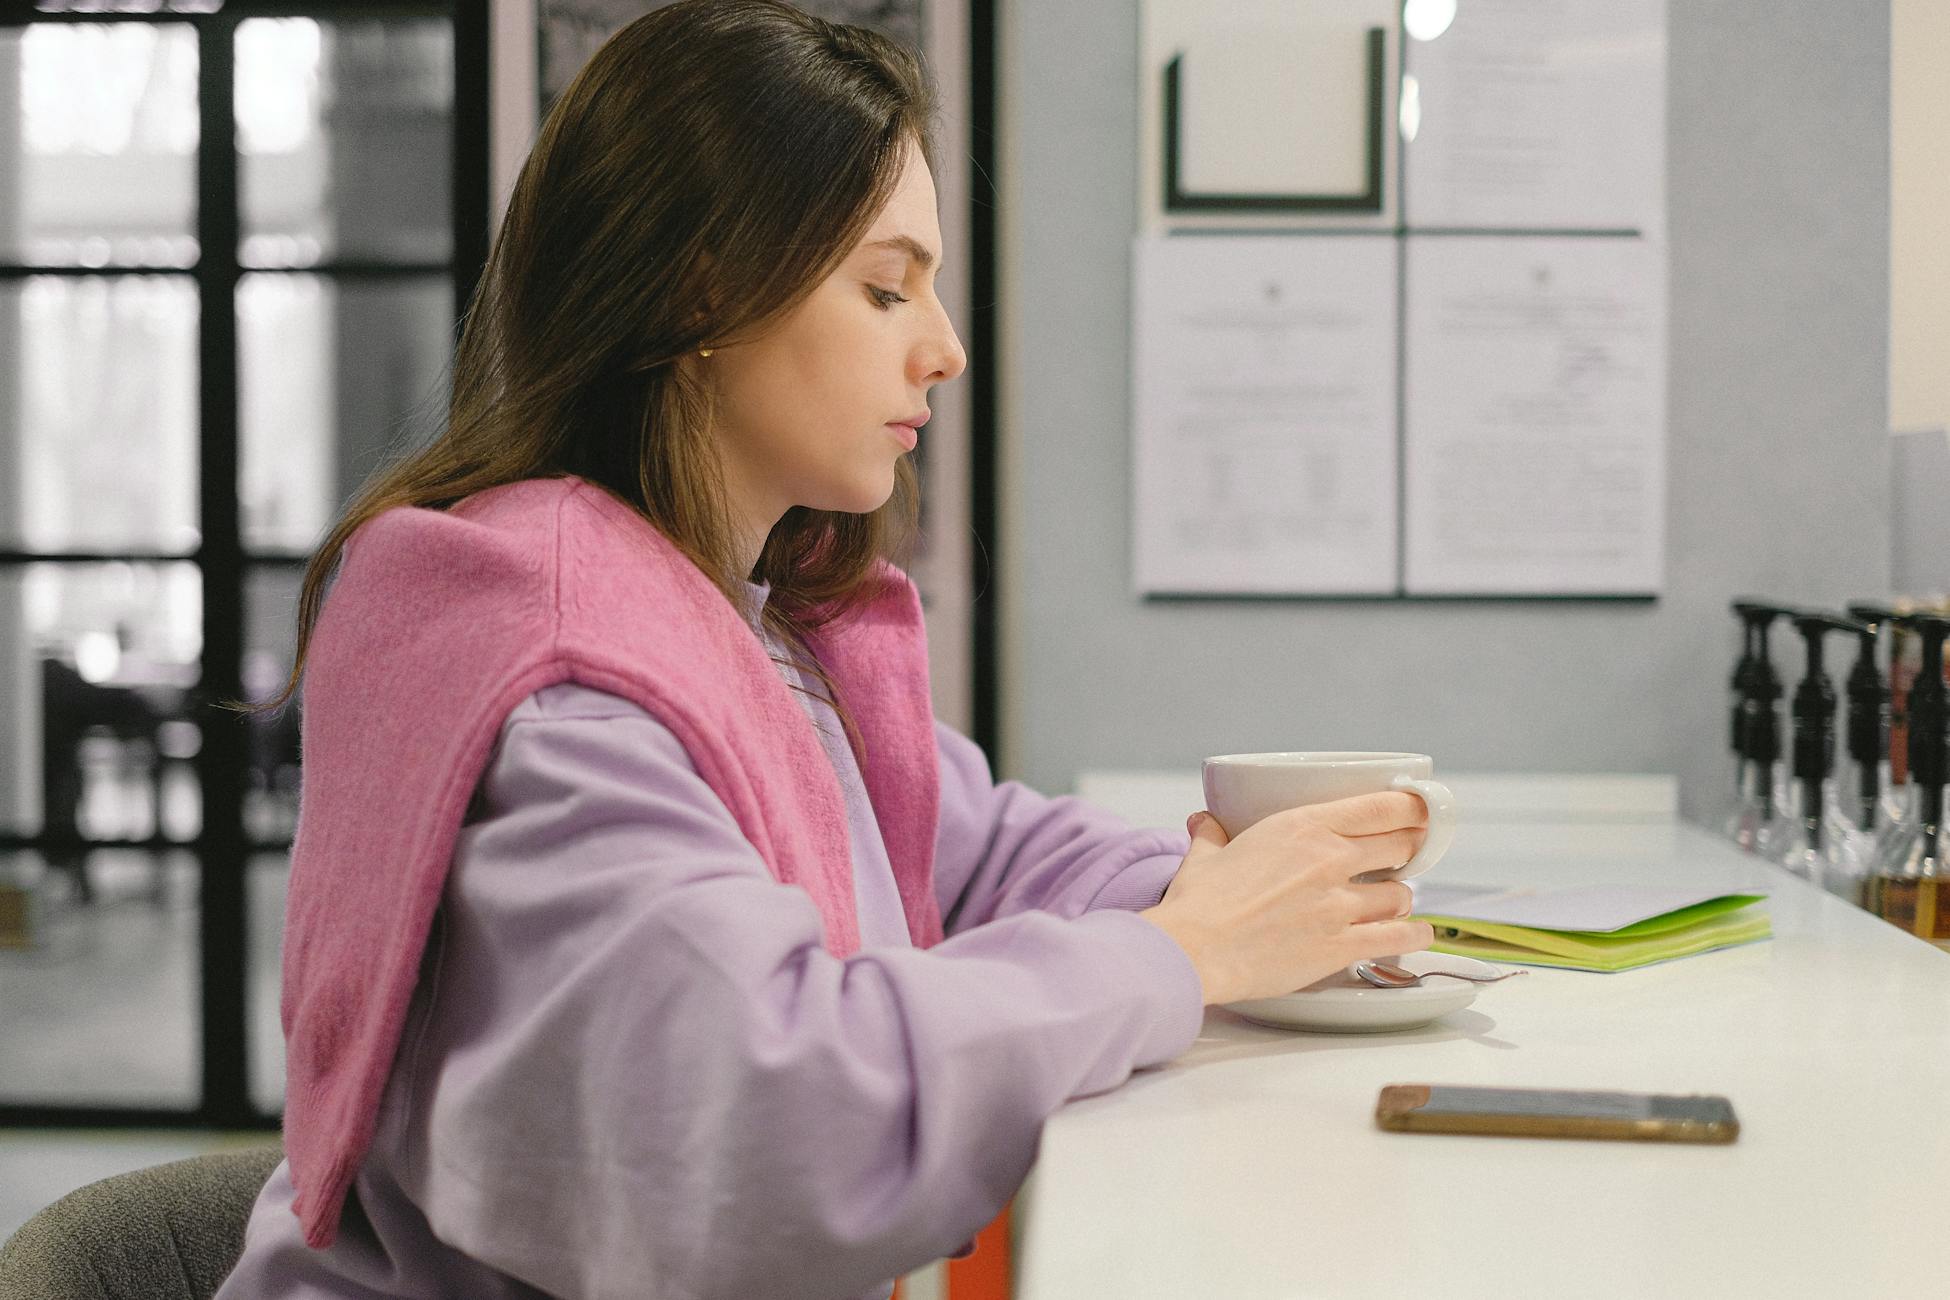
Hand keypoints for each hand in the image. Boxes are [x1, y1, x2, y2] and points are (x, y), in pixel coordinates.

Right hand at [1138, 795, 1437, 1005]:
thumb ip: (1213, 835)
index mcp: (1302, 827)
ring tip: (1393, 900)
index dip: (1411, 807)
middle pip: (1400, 845)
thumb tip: (1204, 822)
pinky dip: (1413, 934)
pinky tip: (1416, 933)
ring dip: (1400, 896)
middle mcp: (1329, 860)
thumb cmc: (1198, 905)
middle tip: (1405, 854)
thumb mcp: (1205, 856)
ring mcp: (1339, 905)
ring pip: (1401, 893)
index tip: (1418, 810)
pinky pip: (1398, 937)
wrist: (1194, 951)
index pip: (1380, 806)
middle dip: (1408, 849)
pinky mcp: (1342, 946)